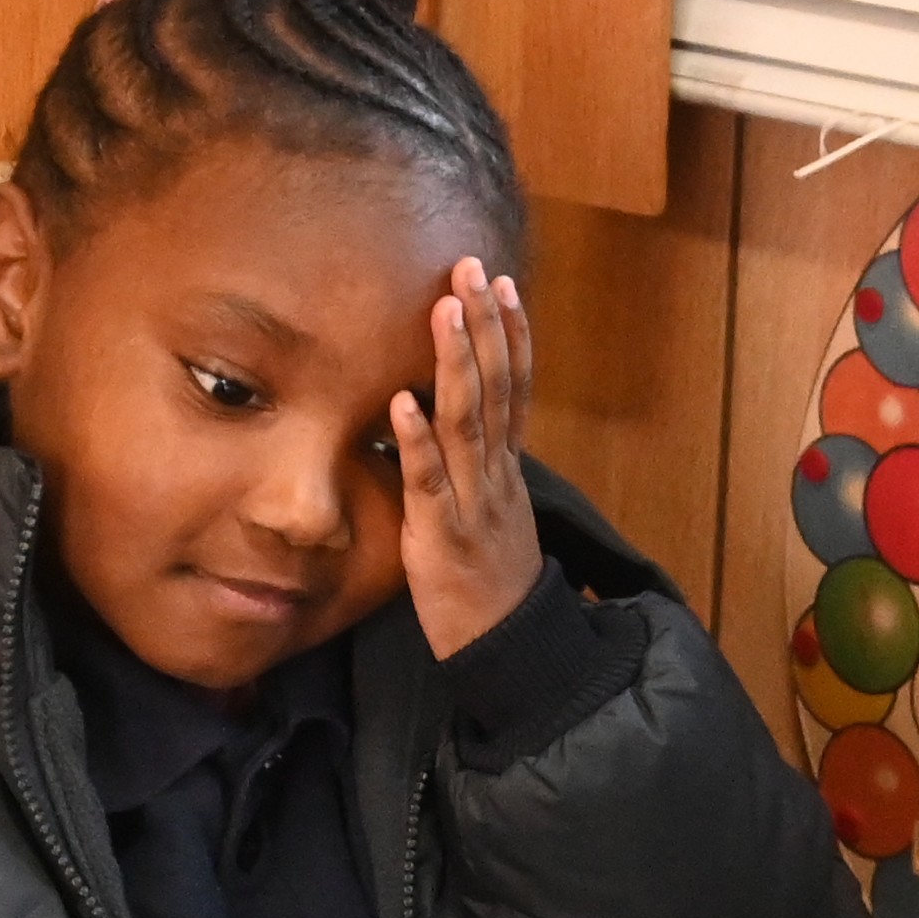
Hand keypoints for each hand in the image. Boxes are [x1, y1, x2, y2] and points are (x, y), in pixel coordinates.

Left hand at [394, 259, 544, 657]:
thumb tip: (439, 422)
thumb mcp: (488, 513)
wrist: (508, 649)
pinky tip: (401, 402)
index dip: (511, 333)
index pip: (517, 386)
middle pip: (498, 388)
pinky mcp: (443, 536)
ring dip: (456, 364)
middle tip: (473, 268)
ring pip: (469, 423)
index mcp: (507, 468)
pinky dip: (417, 441)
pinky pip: (430, 482)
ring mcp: (474, 502)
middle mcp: (497, 474)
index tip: (501, 283)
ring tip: (444, 311)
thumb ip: (472, 467)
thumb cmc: (490, 582)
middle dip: (486, 326)